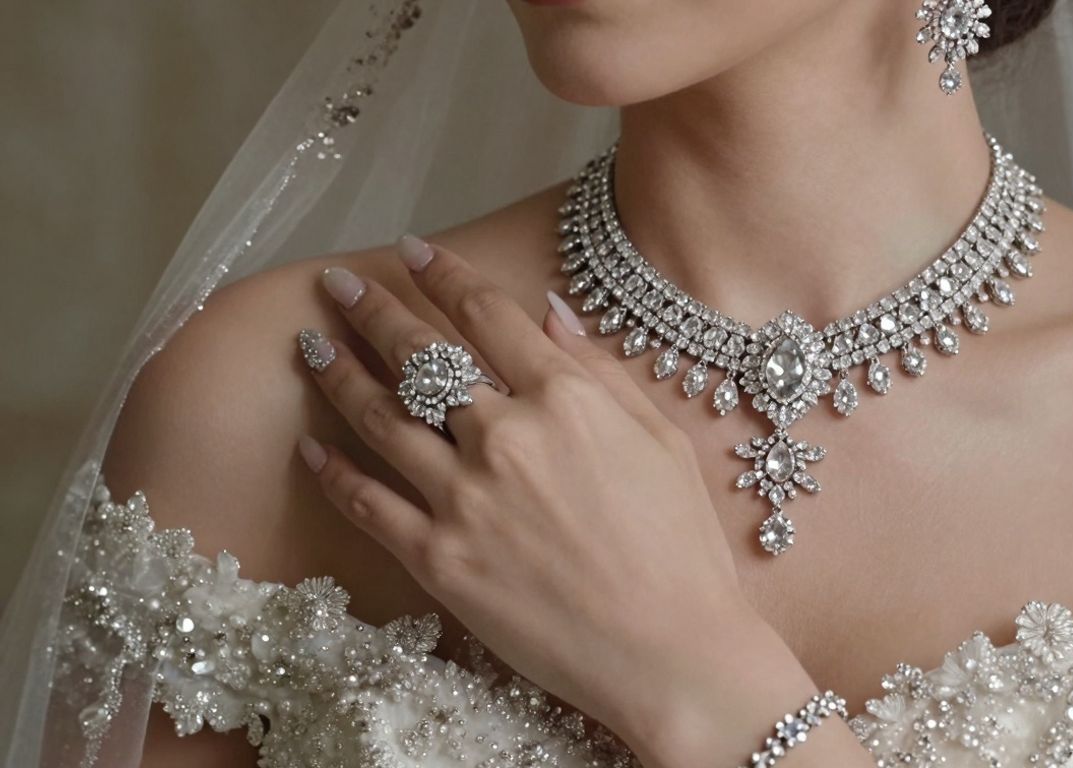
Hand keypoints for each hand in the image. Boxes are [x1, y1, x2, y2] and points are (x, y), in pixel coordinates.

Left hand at [293, 236, 805, 762]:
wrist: (671, 653)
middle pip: (419, 355)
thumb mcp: (662, 441)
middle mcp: (505, 436)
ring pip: (381, 419)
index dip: (444, 274)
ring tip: (311, 346)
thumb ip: (601, 370)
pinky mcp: (439, 559)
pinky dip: (336, 472)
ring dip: (339, 375)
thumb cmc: (682, 548)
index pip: (486, 315)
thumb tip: (548, 310)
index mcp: (565, 398)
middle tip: (339, 284)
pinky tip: (313, 447)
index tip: (412, 251)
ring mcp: (464, 498)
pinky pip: (369, 504)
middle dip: (372, 310)